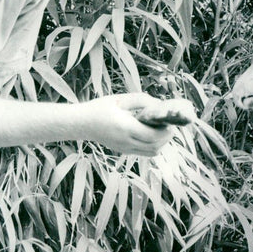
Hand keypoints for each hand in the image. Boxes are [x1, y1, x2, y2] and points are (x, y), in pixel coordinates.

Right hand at [78, 94, 194, 154]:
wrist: (83, 123)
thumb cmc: (100, 108)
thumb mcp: (120, 99)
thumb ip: (141, 100)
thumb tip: (159, 104)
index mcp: (125, 127)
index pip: (152, 135)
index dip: (165, 131)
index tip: (170, 122)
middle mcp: (126, 141)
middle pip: (155, 146)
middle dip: (166, 137)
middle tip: (169, 126)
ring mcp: (125, 149)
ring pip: (151, 152)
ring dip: (161, 143)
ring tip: (161, 130)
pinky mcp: (124, 151)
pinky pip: (144, 152)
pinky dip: (153, 146)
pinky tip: (151, 135)